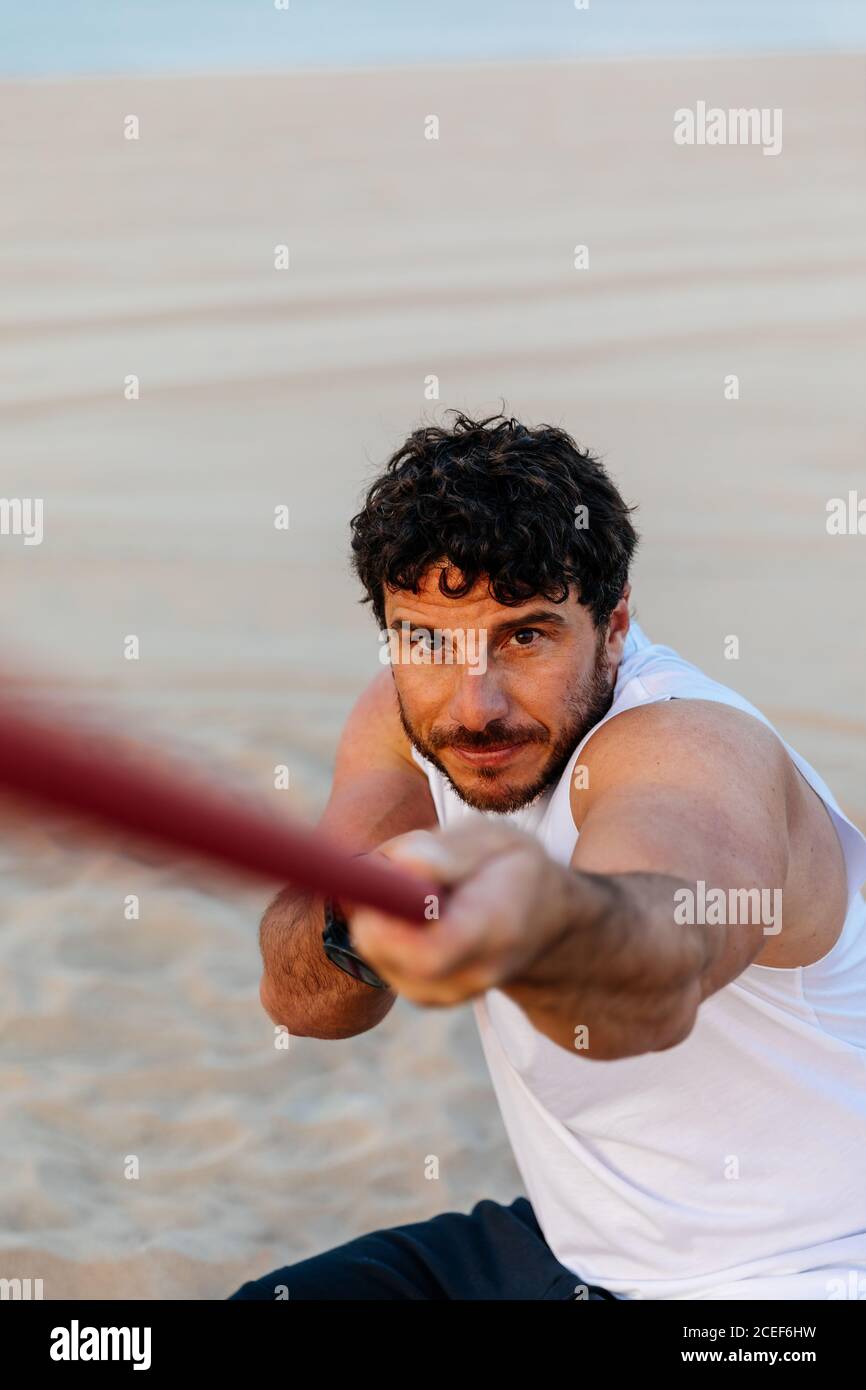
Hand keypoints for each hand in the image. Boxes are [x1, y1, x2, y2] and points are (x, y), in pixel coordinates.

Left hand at [346, 823, 570, 1006]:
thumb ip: (452, 850)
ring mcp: (442, 994)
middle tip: (403, 864)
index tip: (374, 879)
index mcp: (496, 932)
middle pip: (384, 950)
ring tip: (424, 888)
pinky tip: (420, 912)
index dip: (385, 918)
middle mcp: (468, 977)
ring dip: (381, 909)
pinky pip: (378, 955)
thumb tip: (401, 862)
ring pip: (373, 947)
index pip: (428, 952)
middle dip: (375, 899)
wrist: (544, 922)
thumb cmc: (516, 870)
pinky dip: (386, 926)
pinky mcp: (420, 994)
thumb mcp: (498, 840)